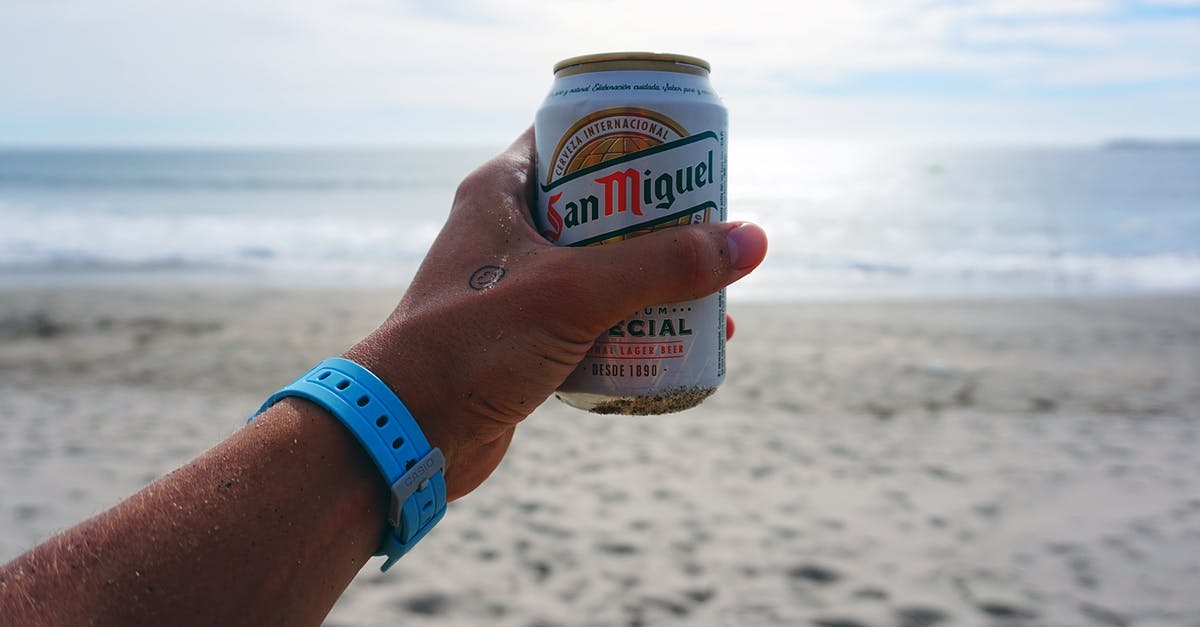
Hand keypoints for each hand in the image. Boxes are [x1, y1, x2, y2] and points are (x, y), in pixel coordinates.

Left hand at [346, 127, 766, 499]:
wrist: (406, 432)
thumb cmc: (471, 345)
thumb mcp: (574, 292)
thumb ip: (662, 266)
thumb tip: (749, 242)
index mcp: (501, 192)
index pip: (575, 138)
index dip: (633, 139)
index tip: (688, 157)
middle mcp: (505, 232)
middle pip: (601, 207)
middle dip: (660, 222)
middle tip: (713, 229)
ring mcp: (514, 288)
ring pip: (600, 268)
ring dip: (653, 280)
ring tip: (712, 291)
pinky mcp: (524, 339)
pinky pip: (591, 319)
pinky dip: (631, 326)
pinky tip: (675, 341)